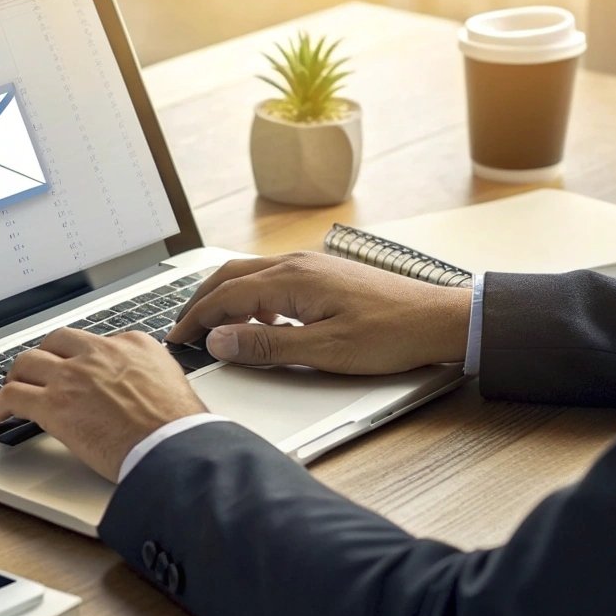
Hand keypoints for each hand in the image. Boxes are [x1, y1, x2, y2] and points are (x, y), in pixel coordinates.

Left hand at [0, 328, 206, 480]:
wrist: (174, 446)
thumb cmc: (180, 427)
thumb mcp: (173, 382)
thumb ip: (151, 374)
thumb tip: (144, 385)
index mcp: (131, 344)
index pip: (94, 341)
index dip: (81, 358)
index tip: (77, 370)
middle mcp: (99, 353)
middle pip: (56, 342)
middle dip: (45, 356)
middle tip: (39, 371)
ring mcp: (73, 375)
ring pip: (28, 362)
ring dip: (18, 376)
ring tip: (13, 388)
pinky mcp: (53, 404)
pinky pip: (13, 395)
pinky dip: (0, 403)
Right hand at [166, 252, 471, 373]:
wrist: (439, 319)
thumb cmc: (390, 335)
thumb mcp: (324, 351)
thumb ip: (267, 345)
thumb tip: (219, 340)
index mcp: (292, 278)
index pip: (226, 296)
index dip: (196, 319)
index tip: (177, 339)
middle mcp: (297, 263)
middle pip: (230, 276)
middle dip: (201, 302)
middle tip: (183, 330)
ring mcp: (311, 265)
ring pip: (251, 275)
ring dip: (225, 299)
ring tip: (212, 328)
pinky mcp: (324, 274)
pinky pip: (272, 279)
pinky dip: (251, 298)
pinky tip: (260, 323)